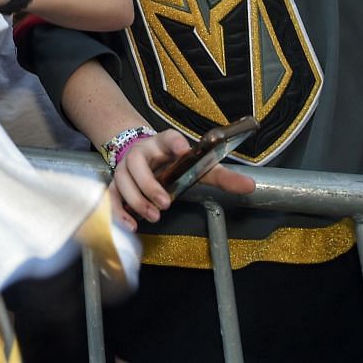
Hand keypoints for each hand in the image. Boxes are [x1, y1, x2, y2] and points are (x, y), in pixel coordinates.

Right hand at [110, 129, 254, 224]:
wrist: (145, 156)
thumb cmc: (177, 163)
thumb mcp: (199, 166)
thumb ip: (223, 176)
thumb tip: (250, 186)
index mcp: (164, 143)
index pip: (168, 138)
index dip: (173, 142)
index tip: (182, 149)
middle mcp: (141, 152)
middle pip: (138, 164)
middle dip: (150, 185)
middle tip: (165, 204)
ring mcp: (125, 168)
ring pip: (123, 181)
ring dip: (137, 200)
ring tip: (154, 216)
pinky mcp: (116, 183)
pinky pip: (111, 196)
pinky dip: (118, 211)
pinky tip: (130, 225)